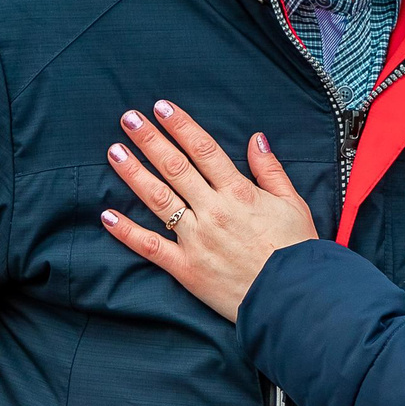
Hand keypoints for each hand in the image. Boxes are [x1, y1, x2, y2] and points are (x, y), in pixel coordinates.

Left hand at [100, 99, 318, 321]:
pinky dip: (127, 232)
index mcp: (240, 193)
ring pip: (159, 199)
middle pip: (175, 167)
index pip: (204, 150)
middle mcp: (214, 211)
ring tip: (114, 151)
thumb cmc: (297, 251)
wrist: (294, 298)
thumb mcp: (293, 204)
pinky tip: (107, 216)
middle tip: (129, 118)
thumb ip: (271, 170)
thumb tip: (256, 139)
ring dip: (134, 173)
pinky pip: (151, 247)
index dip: (180, 126)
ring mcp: (197, 239)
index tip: (161, 107)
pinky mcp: (187, 268)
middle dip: (150, 140)